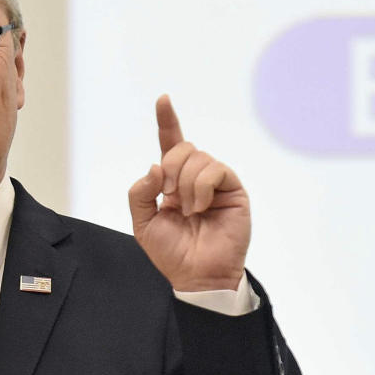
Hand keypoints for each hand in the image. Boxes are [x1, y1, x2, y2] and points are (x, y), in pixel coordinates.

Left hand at [128, 95, 249, 291]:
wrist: (196, 274)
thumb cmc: (172, 252)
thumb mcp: (143, 223)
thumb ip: (141, 193)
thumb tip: (155, 166)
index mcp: (172, 183)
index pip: (170, 145)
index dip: (167, 121)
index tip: (163, 99)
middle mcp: (195, 178)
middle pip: (182, 148)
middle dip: (170, 168)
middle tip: (169, 196)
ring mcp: (215, 183)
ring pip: (198, 158)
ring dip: (186, 185)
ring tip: (189, 211)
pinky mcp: (232, 189)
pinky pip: (215, 170)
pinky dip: (201, 187)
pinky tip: (200, 207)